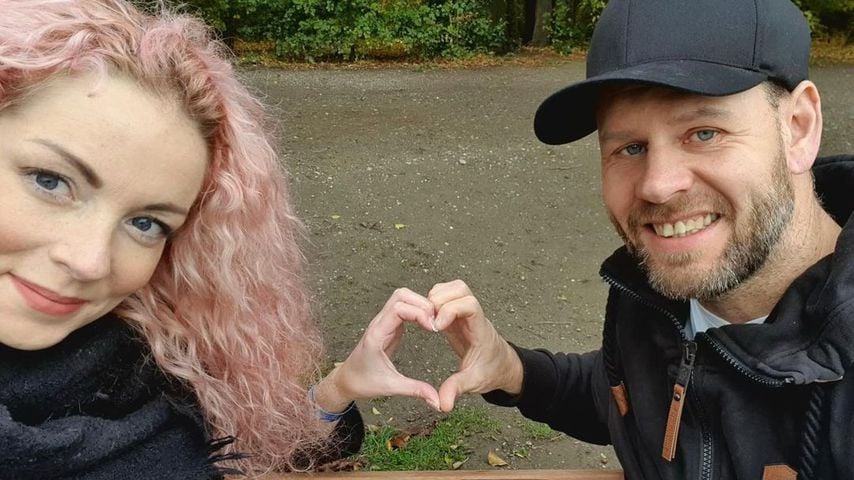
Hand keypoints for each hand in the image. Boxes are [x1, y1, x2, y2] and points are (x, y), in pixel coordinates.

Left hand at [316, 288, 440, 411]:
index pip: (399, 308)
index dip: (419, 313)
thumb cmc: (363, 382)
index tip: (433, 328)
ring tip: (434, 322)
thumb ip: (415, 390)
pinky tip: (427, 324)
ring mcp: (383, 322)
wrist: (347, 381)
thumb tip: (438, 401)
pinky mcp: (389, 326)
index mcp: (377, 334)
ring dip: (420, 304)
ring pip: (402, 298)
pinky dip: (417, 310)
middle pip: (401, 295)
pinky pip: (404, 308)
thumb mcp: (391, 387)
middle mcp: (379, 323)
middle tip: (437, 321)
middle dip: (422, 303)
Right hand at [429, 280, 523, 411]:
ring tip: (427, 317)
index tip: (437, 326)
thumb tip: (443, 404)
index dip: (451, 310)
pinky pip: (447, 296)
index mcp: (480, 329)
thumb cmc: (491, 371)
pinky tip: (429, 318)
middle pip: (461, 288)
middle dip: (441, 298)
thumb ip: (456, 390)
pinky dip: (435, 300)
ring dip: (436, 297)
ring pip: (453, 288)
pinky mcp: (458, 314)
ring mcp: (466, 313)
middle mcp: (474, 316)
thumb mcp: (473, 383)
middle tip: (429, 319)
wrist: (502, 366)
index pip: (470, 305)